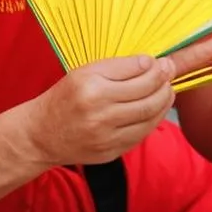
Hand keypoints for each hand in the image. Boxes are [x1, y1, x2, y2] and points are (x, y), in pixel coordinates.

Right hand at [24, 34, 211, 166]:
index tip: (170, 61)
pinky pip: (145, 131)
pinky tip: (155, 107)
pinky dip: (156, 117)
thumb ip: (120, 67)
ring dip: (166, 98)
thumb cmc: (65, 96)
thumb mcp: (85, 71)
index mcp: (93, 85)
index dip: (161, 66)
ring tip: (166, 88)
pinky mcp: (114, 151)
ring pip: (153, 113)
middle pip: (151, 93)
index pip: (140, 72)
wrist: (41, 135)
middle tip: (169, 71)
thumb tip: (154, 64)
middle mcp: (101, 111)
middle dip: (166, 80)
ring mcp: (108, 135)